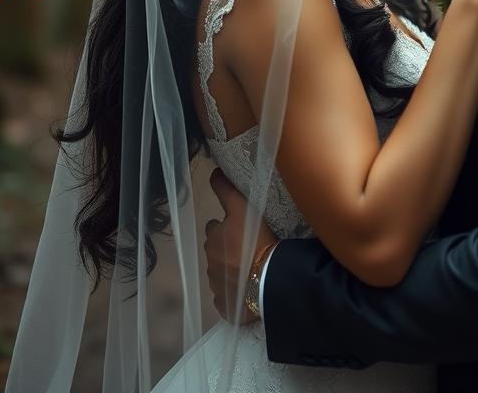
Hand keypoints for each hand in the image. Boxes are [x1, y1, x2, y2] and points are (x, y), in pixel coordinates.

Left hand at [204, 168, 276, 322]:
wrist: (268, 281)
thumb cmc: (255, 240)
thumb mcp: (243, 208)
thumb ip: (226, 190)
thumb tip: (213, 172)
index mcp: (212, 239)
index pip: (214, 227)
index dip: (226, 225)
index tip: (240, 227)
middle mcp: (210, 263)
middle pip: (217, 250)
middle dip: (227, 247)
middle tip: (248, 246)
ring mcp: (217, 287)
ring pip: (222, 272)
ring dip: (232, 269)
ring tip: (251, 266)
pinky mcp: (225, 306)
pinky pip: (227, 296)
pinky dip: (234, 292)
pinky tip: (248, 288)